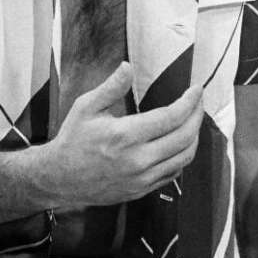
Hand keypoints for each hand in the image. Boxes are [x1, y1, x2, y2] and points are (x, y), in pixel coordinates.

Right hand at [42, 63, 202, 206]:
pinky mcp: (142, 190)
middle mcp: (137, 159)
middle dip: (197, 116)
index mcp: (124, 135)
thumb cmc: (73, 140)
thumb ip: (111, 87)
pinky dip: (183, 156)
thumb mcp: (86, 107)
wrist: (59, 178)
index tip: (196, 90)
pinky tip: (180, 143)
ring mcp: (141, 178)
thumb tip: (128, 66)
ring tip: (193, 121)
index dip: (189, 101)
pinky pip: (174, 173)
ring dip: (195, 137)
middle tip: (198, 103)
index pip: (171, 117)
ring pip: (184, 157)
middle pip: (184, 137)